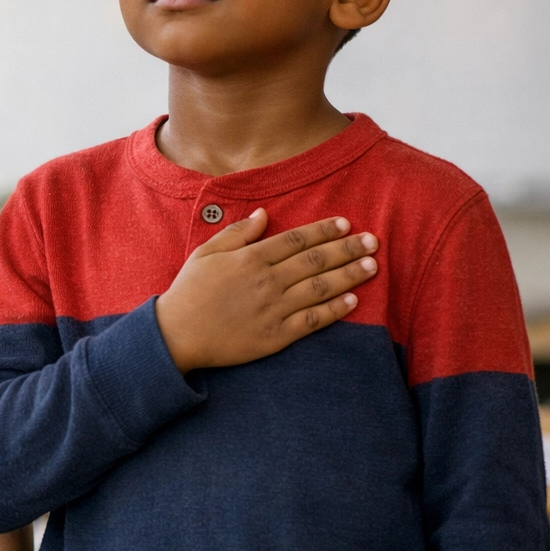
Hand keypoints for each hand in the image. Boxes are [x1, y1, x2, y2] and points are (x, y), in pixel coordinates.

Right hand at [154, 209, 378, 372]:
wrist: (177, 335)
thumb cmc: (189, 292)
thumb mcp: (205, 254)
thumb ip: (236, 233)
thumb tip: (263, 214)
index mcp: (250, 259)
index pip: (295, 240)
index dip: (323, 230)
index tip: (344, 223)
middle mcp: (266, 281)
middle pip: (315, 261)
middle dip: (346, 249)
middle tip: (372, 240)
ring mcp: (273, 309)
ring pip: (320, 288)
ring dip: (349, 275)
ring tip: (372, 266)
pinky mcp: (276, 335)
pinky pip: (312, 321)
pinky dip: (334, 310)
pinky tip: (353, 301)